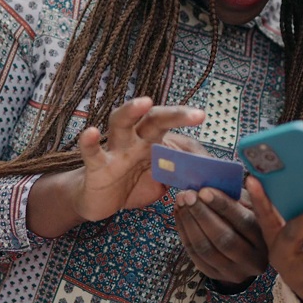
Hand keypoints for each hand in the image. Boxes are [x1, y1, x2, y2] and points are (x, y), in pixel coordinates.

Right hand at [73, 97, 205, 221]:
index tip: (203, 116)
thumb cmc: (131, 185)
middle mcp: (134, 140)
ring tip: (144, 102)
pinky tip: (91, 132)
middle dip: (173, 114)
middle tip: (195, 115)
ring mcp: (115, 150)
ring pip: (120, 123)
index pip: (171, 125)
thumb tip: (211, 178)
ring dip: (131, 111)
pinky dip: (90, 142)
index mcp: (152, 142)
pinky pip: (92, 151)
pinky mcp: (96, 166)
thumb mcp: (161, 182)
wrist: (98, 201)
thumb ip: (181, 176)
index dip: (187, 121)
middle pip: (152, 118)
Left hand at [173, 185, 266, 285]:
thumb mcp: (252, 208)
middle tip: (187, 195)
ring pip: (206, 248)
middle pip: (223, 237)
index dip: (222, 205)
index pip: (243, 221)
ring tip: (180, 202)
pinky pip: (195, 255)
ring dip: (189, 223)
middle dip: (202, 214)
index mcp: (266, 239)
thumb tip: (214, 181)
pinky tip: (180, 215)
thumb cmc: (250, 221)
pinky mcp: (216, 275)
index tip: (204, 190)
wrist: (249, 255)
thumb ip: (238, 197)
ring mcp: (234, 271)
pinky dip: (184, 233)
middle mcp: (253, 259)